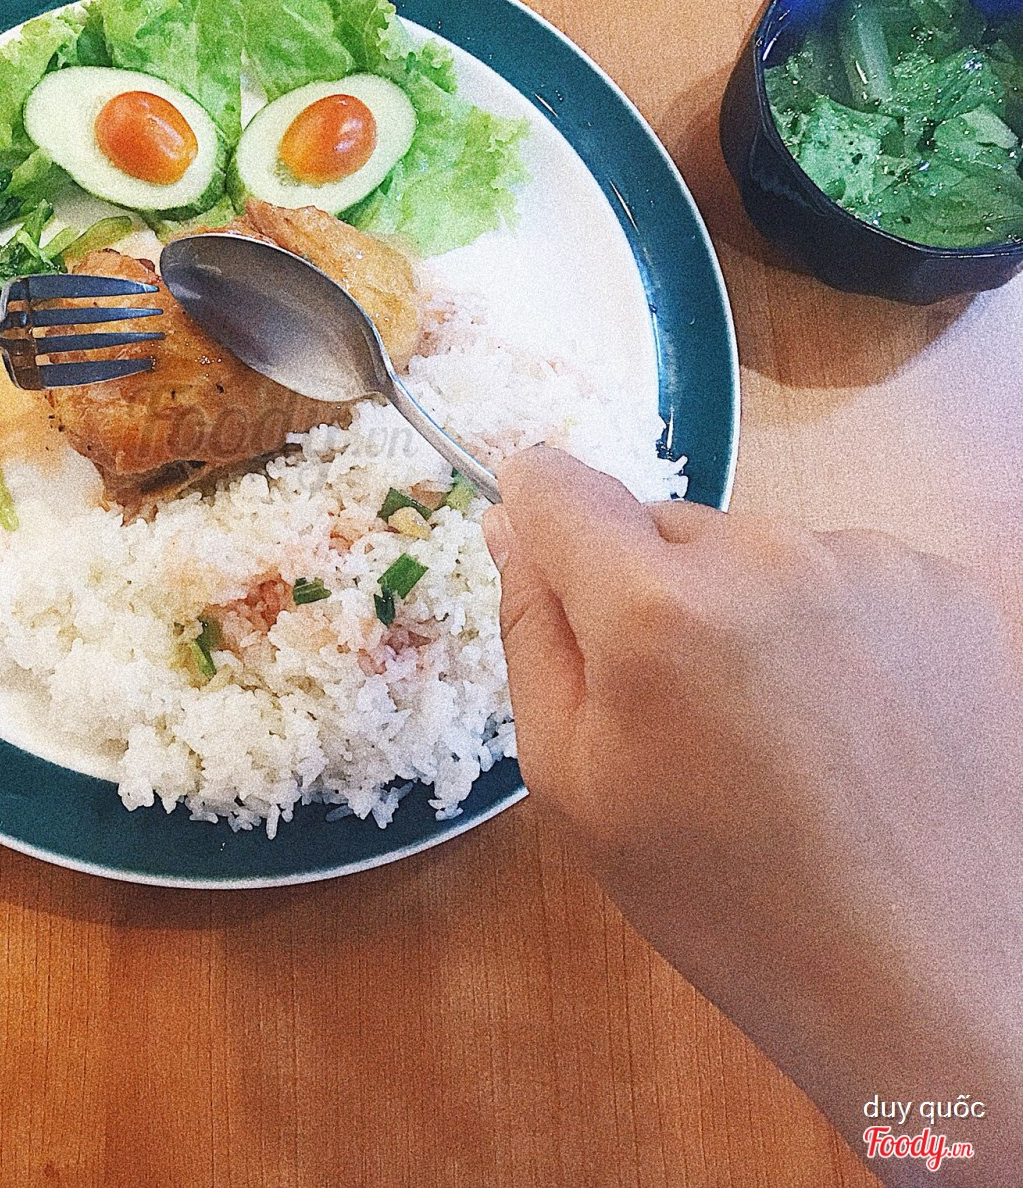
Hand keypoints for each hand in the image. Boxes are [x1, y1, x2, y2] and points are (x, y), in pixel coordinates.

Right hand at [484, 449, 1022, 1186]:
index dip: (537, 510)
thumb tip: (511, 522)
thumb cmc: (719, 892)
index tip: (548, 560)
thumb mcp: (574, 781)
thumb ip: (532, 632)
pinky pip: (842, 574)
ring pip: (756, 553)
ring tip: (784, 728)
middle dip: (650, 592)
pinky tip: (855, 718)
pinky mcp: (948, 588)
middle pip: (662, 528)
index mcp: (656, 609)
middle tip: (685, 709)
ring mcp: (870, 565)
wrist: (924, 975)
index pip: (559, 484)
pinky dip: (832, 624)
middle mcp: (767, 555)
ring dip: (745, 609)